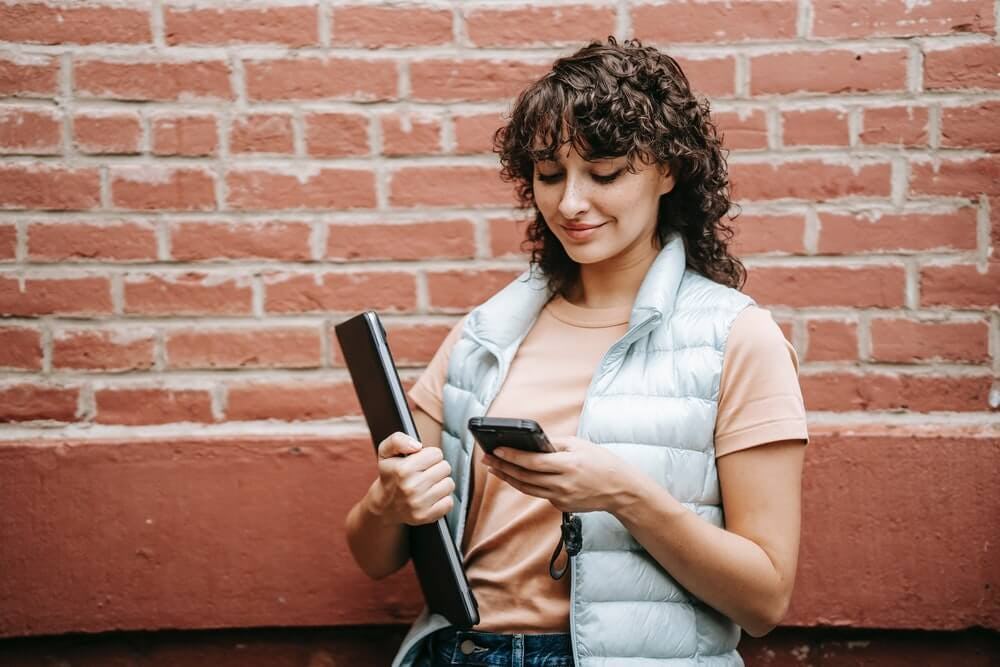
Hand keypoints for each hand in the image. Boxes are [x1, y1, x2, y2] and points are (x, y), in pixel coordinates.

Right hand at [366, 432, 454, 525]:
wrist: (384, 505)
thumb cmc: (390, 475)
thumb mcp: (386, 452)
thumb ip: (398, 440)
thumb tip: (417, 445)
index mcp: (403, 469)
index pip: (436, 454)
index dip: (429, 455)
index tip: (421, 461)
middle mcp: (411, 487)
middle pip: (445, 467)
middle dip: (436, 468)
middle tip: (424, 473)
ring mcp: (419, 504)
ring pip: (449, 484)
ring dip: (441, 483)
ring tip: (428, 484)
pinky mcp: (426, 516)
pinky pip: (449, 502)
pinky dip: (442, 499)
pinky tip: (431, 497)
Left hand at [483, 436, 637, 513]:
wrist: (620, 489)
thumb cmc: (601, 462)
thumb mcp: (579, 445)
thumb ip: (554, 444)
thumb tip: (530, 441)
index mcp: (568, 465)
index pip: (532, 461)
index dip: (511, 456)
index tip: (495, 449)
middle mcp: (562, 484)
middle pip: (524, 476)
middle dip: (503, 466)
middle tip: (487, 458)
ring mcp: (561, 497)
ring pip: (527, 488)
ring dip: (508, 478)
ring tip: (494, 468)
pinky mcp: (561, 506)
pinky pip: (539, 494)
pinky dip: (526, 484)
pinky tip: (515, 476)